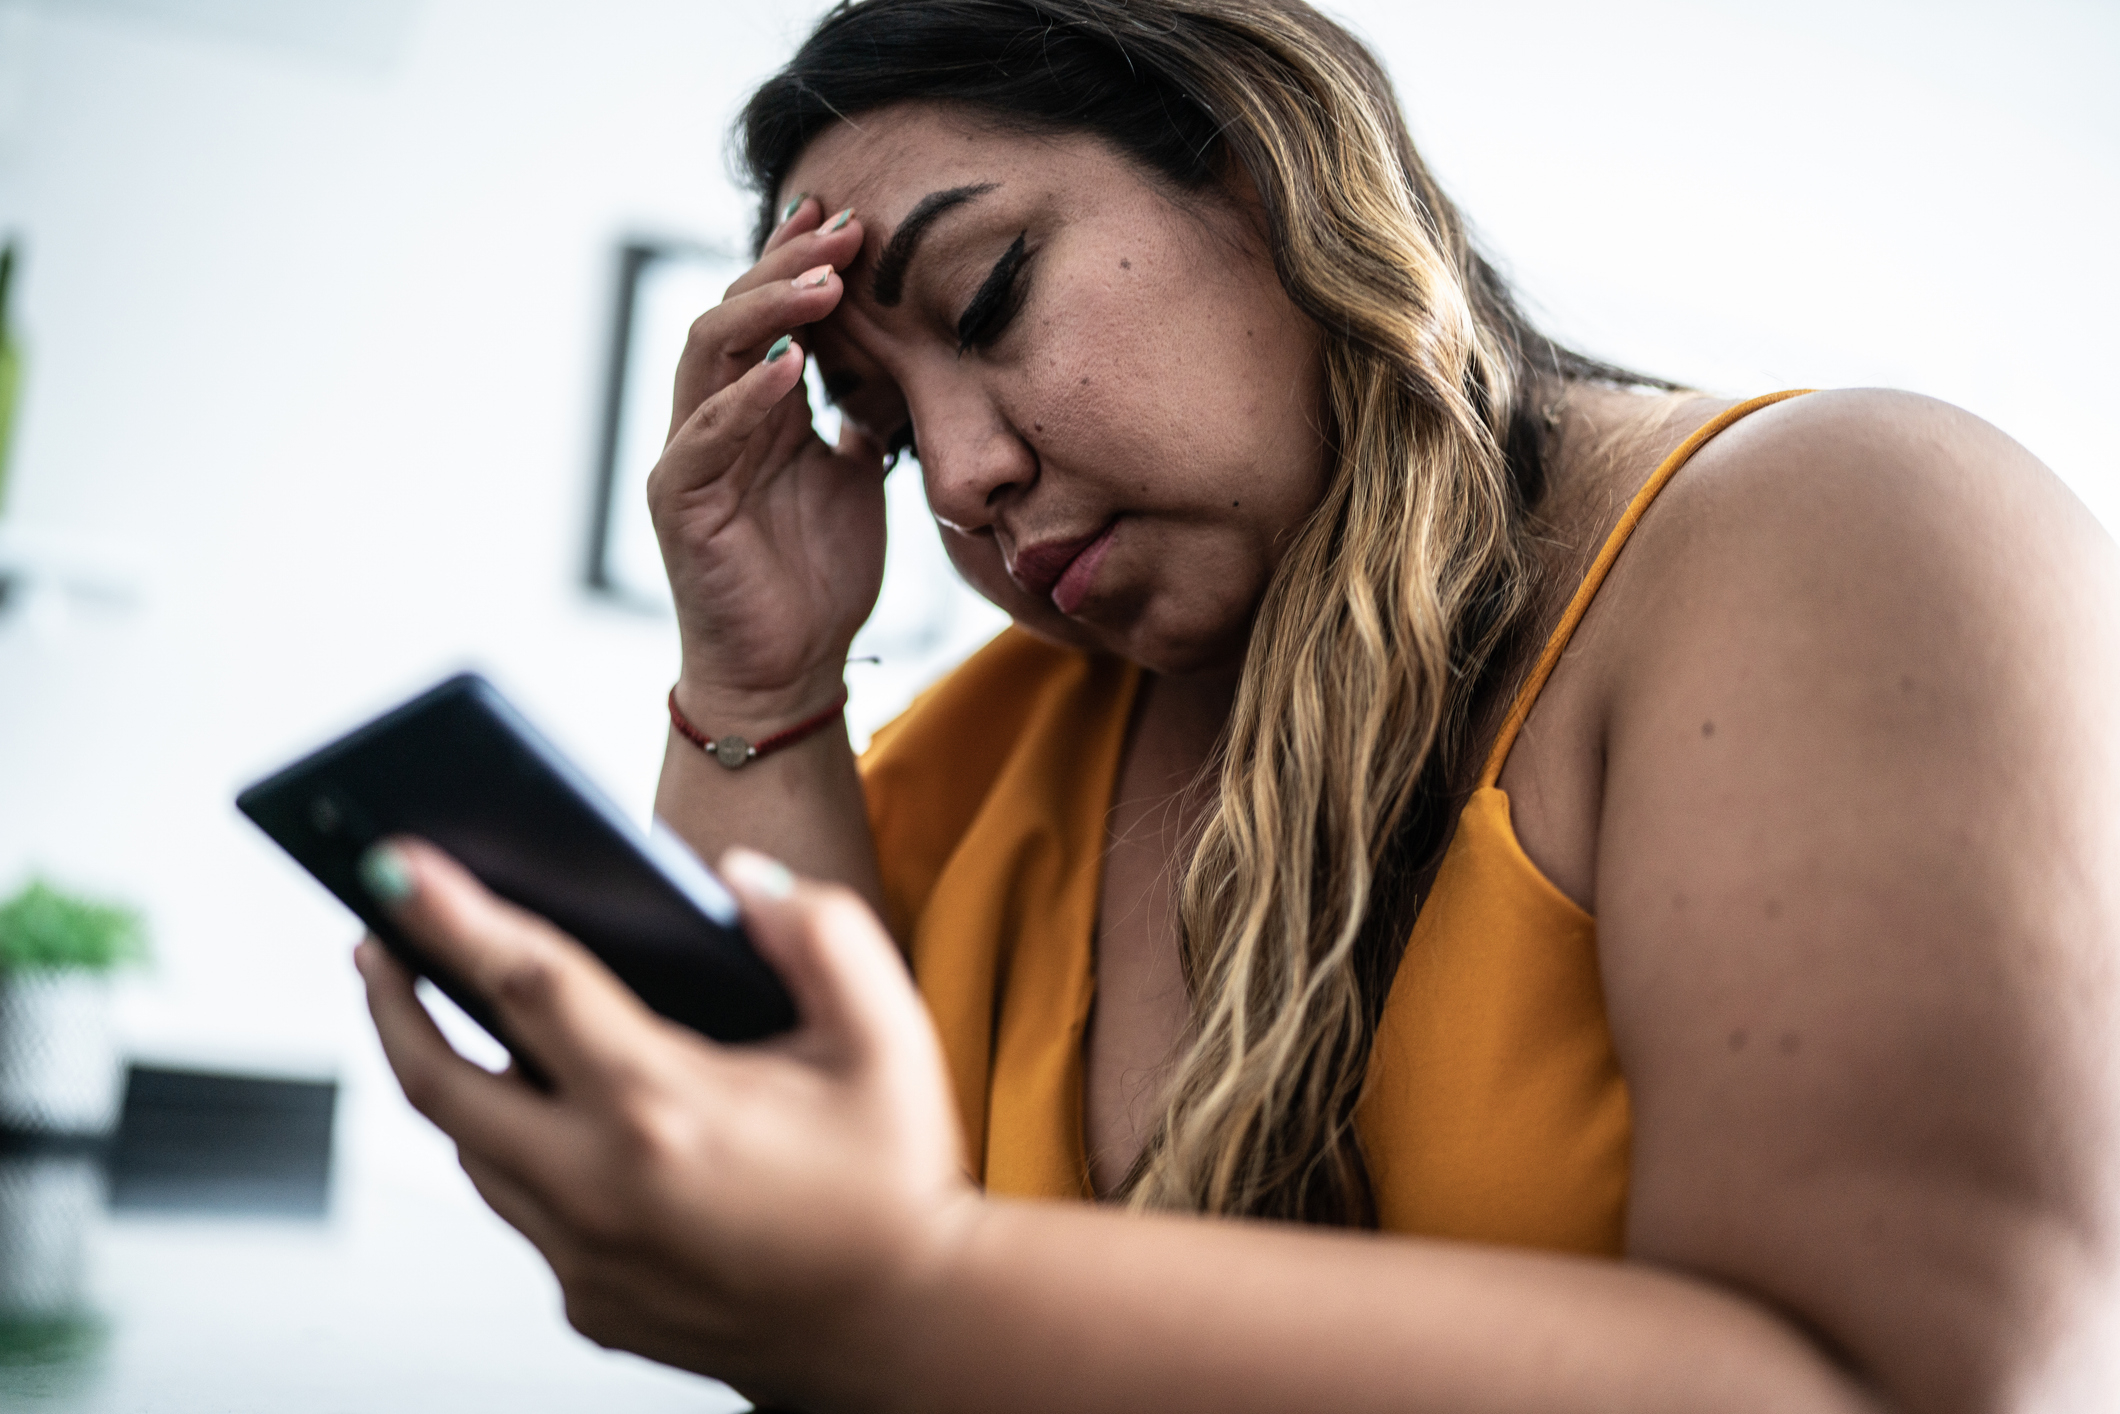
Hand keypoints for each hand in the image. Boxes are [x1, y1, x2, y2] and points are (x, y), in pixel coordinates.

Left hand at [355, 839, 976, 1404]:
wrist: (910, 1332)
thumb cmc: (899, 1182)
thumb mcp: (886, 1034)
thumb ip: (818, 929)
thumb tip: (736, 882)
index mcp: (664, 1106)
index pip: (526, 985)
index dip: (451, 914)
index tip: (393, 864)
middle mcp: (601, 1189)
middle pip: (441, 1083)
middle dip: (393, 1000)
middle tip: (379, 939)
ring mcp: (585, 1258)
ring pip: (472, 1154)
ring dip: (450, 1079)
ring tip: (447, 1016)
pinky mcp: (591, 1303)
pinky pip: (522, 1210)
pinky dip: (516, 1151)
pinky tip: (545, 1113)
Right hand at [648, 198, 884, 724]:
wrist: (792, 669)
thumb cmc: (821, 576)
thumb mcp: (858, 477)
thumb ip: (862, 415)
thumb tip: (899, 360)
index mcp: (756, 408)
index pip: (768, 312)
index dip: (802, 261)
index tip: (853, 216)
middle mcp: (713, 418)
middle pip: (733, 311)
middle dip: (790, 264)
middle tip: (847, 227)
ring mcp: (690, 456)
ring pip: (709, 353)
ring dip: (766, 310)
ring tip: (826, 282)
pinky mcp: (679, 503)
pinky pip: (702, 436)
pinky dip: (744, 396)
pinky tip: (788, 365)